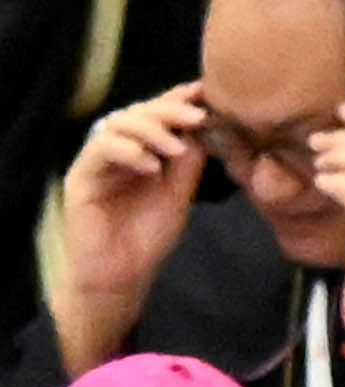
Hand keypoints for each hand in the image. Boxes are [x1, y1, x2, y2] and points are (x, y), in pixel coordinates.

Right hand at [50, 91, 201, 362]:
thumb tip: (203, 131)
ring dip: (150, 130)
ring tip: (176, 148)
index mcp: (140, 149)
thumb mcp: (177, 197)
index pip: (155, 115)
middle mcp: (116, 148)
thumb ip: (187, 166)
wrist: (120, 274)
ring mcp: (97, 159)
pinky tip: (151, 166)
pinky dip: (127, 152)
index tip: (203, 94)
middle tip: (197, 117)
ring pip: (116, 124)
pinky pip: (99, 150)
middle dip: (168, 110)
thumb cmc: (146, 236)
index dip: (176, 100)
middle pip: (136, 112)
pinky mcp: (81, 175)